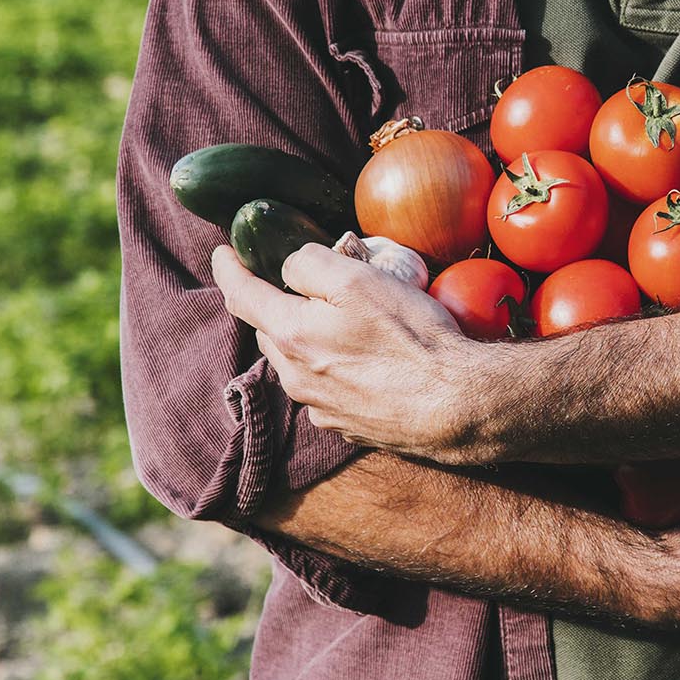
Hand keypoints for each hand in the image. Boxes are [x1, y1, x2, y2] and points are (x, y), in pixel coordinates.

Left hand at [211, 243, 491, 461]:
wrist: (456, 405)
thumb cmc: (411, 338)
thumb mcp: (359, 280)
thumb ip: (311, 263)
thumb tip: (292, 267)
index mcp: (291, 334)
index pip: (241, 295)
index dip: (229, 268)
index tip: (223, 253)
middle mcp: (296, 376)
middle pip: (271, 331)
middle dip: (277, 307)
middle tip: (306, 286)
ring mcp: (320, 407)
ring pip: (299, 363)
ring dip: (309, 341)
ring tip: (344, 326)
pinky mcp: (348, 426)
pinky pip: (327, 390)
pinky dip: (335, 371)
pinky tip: (368, 364)